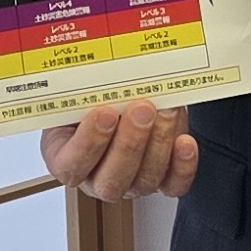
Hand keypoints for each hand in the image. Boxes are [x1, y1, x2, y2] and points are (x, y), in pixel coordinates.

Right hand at [40, 99, 195, 200]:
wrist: (122, 99)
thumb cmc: (95, 97)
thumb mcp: (78, 90)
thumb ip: (82, 89)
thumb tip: (94, 67)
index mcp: (66, 158)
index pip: (71, 164)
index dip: (88, 143)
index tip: (103, 113)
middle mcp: (97, 178)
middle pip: (110, 180)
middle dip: (129, 143)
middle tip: (141, 109)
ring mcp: (131, 183)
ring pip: (144, 180)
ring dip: (158, 143)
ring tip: (166, 111)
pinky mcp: (163, 181)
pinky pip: (174, 184)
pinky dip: (183, 165)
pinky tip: (184, 143)